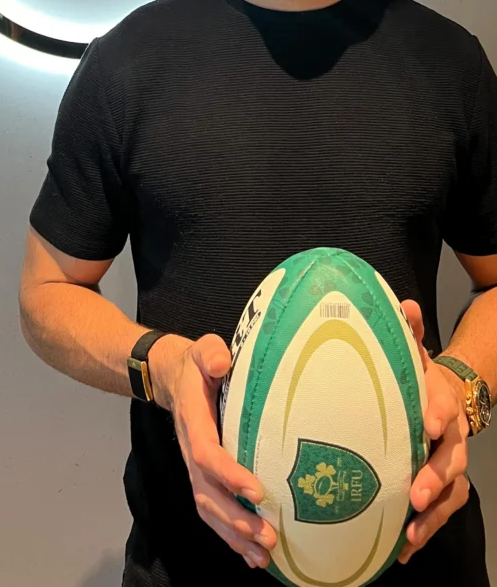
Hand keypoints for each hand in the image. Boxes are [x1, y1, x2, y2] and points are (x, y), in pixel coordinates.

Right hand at [149, 333, 277, 569]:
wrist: (174, 378)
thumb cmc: (197, 366)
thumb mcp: (202, 350)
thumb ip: (210, 354)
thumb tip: (221, 363)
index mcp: (194, 423)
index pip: (207, 454)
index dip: (229, 474)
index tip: (256, 489)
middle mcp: (192, 451)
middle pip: (207, 494)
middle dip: (236, 519)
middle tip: (267, 536)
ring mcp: (196, 469)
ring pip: (209, 510)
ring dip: (234, 536)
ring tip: (263, 555)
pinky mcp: (205, 477)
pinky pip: (213, 512)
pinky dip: (231, 537)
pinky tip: (253, 555)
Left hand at [397, 300, 470, 564]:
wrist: (448, 394)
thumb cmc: (420, 377)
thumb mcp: (413, 351)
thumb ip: (408, 330)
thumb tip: (405, 305)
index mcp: (442, 400)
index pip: (444, 405)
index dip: (438, 413)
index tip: (429, 424)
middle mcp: (452, 436)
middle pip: (452, 458)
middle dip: (434, 476)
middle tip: (414, 492)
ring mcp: (451, 465)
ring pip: (451, 493)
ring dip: (432, 514)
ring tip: (410, 533)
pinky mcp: (442, 488)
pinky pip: (440, 513)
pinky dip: (423, 532)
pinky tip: (402, 550)